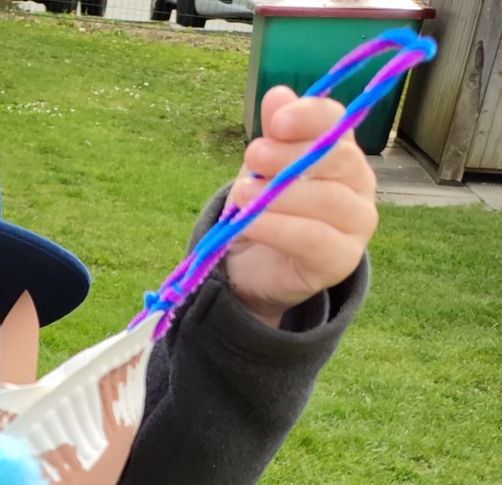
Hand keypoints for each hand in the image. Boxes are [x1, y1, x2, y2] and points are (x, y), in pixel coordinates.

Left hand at [222, 88, 377, 327]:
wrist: (257, 270)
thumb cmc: (267, 211)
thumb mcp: (262, 170)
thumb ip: (274, 136)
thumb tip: (277, 95)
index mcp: (343, 151)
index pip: (337, 121)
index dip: (309, 115)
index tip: (275, 120)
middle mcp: (360, 183)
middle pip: (337, 158)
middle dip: (291, 155)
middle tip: (253, 156)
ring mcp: (358, 223)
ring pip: (328, 200)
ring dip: (281, 195)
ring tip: (242, 195)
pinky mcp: (343, 260)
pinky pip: (313, 239)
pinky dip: (278, 228)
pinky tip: (249, 223)